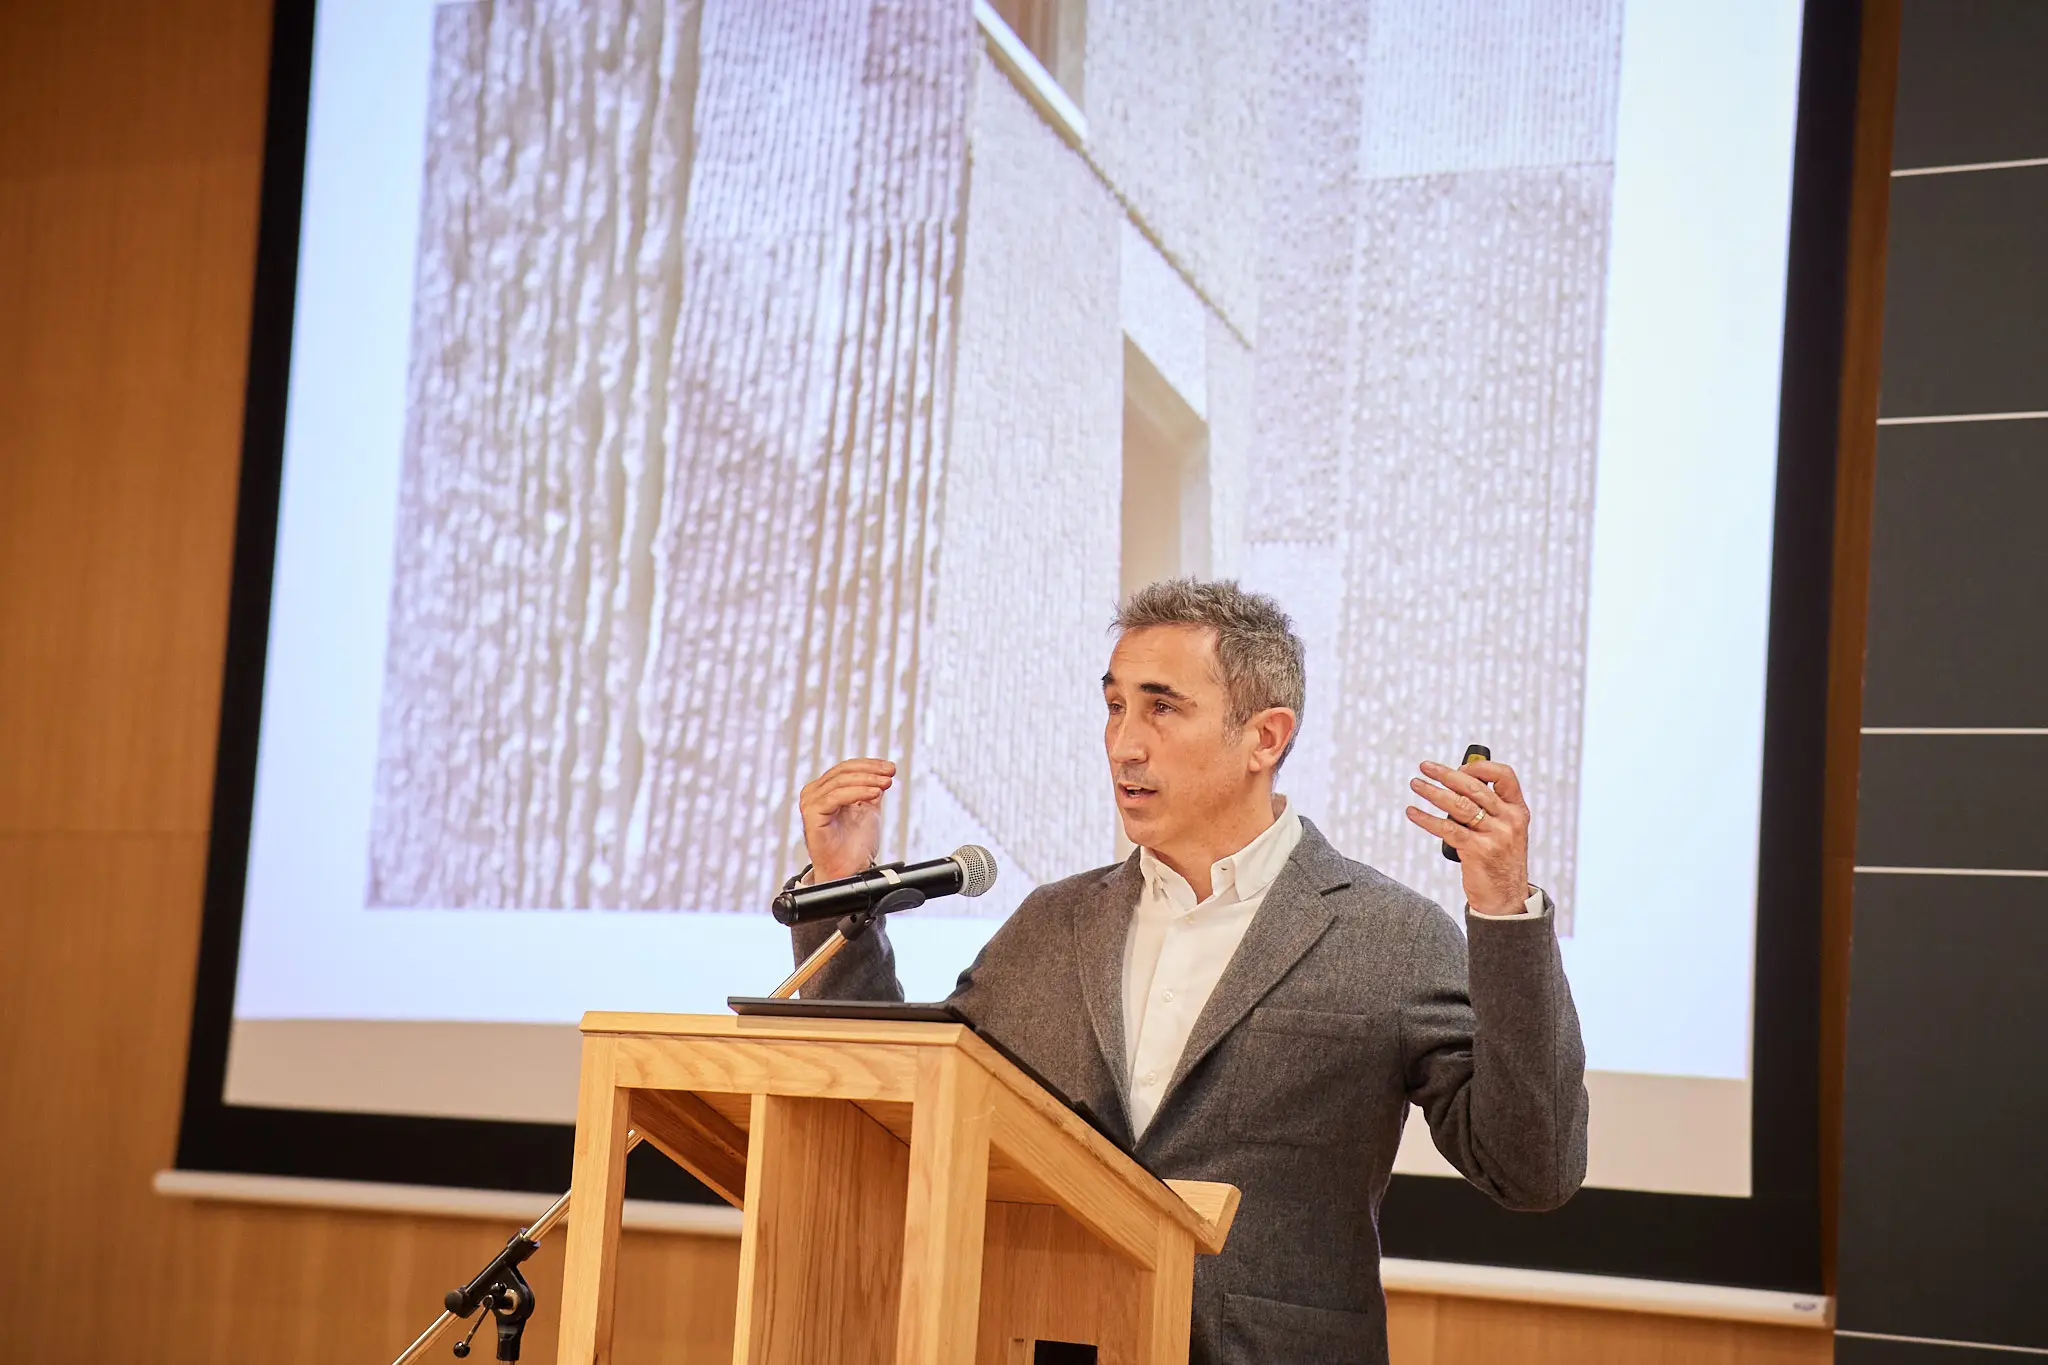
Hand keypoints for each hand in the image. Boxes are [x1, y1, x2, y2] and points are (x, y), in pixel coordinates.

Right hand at [798, 758, 894, 882]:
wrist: (849, 870)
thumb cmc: (855, 846)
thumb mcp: (868, 810)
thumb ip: (871, 790)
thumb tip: (883, 771)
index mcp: (824, 790)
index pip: (846, 768)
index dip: (870, 765)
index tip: (891, 768)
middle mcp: (814, 793)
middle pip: (843, 772)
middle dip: (871, 771)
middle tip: (890, 773)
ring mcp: (811, 803)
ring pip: (841, 782)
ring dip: (867, 780)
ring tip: (885, 783)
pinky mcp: (812, 814)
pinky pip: (835, 797)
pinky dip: (857, 792)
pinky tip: (875, 794)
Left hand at [1404, 759, 1531, 915]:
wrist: (1506, 899)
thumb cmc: (1499, 862)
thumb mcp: (1505, 832)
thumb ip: (1489, 810)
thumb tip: (1454, 785)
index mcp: (1518, 810)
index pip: (1504, 776)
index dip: (1479, 767)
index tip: (1458, 766)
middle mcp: (1509, 820)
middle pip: (1474, 788)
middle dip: (1446, 774)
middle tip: (1425, 767)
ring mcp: (1495, 835)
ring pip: (1458, 805)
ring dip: (1432, 792)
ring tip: (1415, 784)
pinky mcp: (1478, 851)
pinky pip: (1447, 828)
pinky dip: (1426, 819)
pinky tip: (1413, 812)